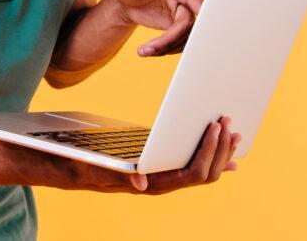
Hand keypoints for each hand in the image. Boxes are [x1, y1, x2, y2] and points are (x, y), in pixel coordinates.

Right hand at [61, 117, 240, 193]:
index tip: (215, 127)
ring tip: (233, 132)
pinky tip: (222, 148)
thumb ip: (116, 175)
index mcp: (153, 184)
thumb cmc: (84, 166)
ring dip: (221, 152)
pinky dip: (211, 156)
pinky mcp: (163, 169)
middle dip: (220, 149)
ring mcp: (166, 178)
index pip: (192, 174)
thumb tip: (142, 185)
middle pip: (205, 174)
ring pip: (204, 171)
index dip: (208, 153)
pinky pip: (193, 166)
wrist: (73, 170)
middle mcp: (163, 184)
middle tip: (228, 122)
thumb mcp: (95, 167)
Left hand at [107, 0, 203, 55]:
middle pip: (189, 24)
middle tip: (151, 49)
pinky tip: (147, 52)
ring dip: (167, 48)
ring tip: (145, 51)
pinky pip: (179, 42)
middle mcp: (181, 0)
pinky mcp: (176, 27)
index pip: (194, 0)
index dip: (199, 14)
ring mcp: (180, 15)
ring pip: (186, 36)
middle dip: (172, 39)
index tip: (197, 30)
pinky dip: (165, 50)